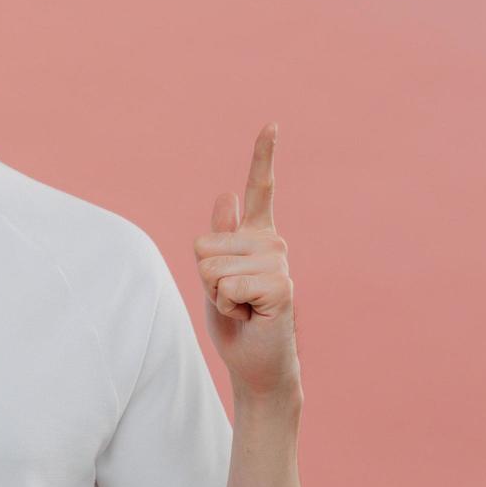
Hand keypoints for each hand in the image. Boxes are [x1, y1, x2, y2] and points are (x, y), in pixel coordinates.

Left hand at [192, 122, 300, 398]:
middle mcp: (272, 243)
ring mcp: (280, 263)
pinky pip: (228, 285)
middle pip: (204, 244)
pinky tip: (251, 315)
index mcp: (256, 236)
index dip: (264, 155)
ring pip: (211, 266)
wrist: (255, 363)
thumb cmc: (236, 320)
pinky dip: (228, 306)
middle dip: (205, 277)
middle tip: (231, 298)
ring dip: (216, 294)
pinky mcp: (282, 286)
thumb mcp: (216, 275)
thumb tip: (226, 194)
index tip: (272, 123)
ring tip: (241, 306)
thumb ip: (221, 237)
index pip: (260, 189)